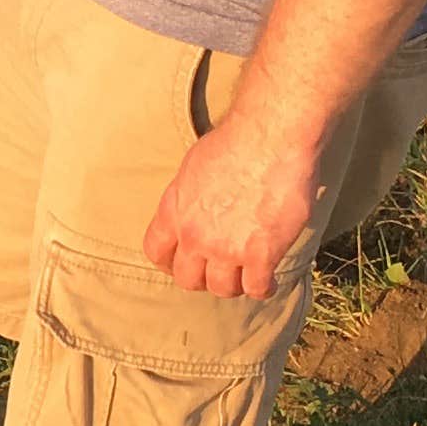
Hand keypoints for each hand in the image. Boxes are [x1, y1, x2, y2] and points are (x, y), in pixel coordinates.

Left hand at [141, 107, 329, 298]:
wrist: (270, 137)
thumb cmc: (236, 141)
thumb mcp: (192, 167)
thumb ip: (187, 197)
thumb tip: (192, 209)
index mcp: (173, 211)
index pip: (156, 253)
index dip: (171, 263)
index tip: (186, 262)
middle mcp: (194, 235)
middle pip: (188, 279)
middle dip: (204, 278)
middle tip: (221, 271)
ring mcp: (226, 248)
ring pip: (222, 289)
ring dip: (235, 284)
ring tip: (246, 275)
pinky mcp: (260, 254)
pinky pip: (256, 288)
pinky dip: (263, 287)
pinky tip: (268, 280)